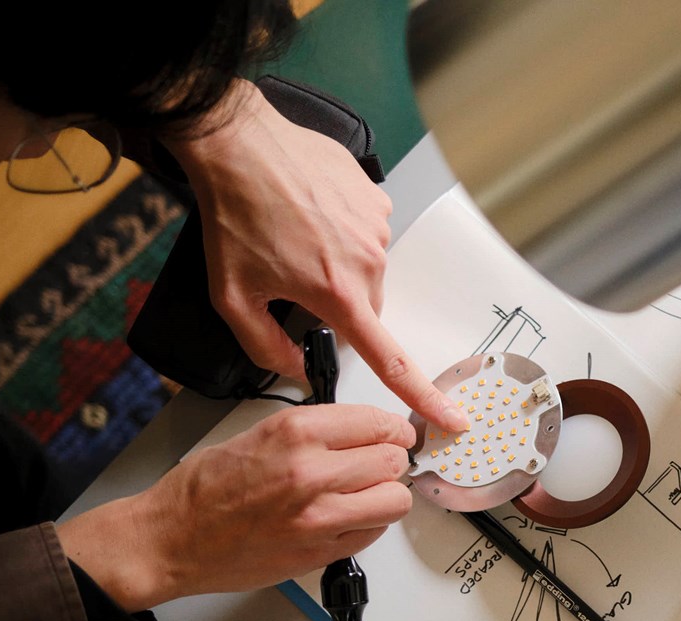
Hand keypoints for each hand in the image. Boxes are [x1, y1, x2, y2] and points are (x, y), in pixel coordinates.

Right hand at [59, 404, 416, 610]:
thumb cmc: (203, 489)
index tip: (394, 435)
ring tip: (366, 494)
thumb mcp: (258, 433)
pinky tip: (347, 518)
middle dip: (391, 460)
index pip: (377, 423)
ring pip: (395, 500)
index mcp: (295, 433)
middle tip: (379, 465)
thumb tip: (360, 432)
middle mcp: (310, 472)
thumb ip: (313, 431)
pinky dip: (369, 525)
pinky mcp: (320, 552)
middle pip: (393, 461)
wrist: (171, 539)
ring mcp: (318, 517)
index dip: (392, 430)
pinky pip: (374, 534)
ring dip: (386, 495)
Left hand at [166, 81, 465, 432]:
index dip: (422, 394)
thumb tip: (296, 369)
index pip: (390, 359)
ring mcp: (376, 226)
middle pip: (367, 308)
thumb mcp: (230, 296)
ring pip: (367, 269)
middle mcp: (366, 262)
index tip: (450, 416)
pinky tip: (310, 213)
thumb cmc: (233, 214)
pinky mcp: (376, 199)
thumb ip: (265, 345)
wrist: (237, 143)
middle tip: (294, 278)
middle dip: (337, 304)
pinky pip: (367, 231)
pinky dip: (343, 230)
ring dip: (338, 263)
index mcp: (336, 293)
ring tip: (297, 235)